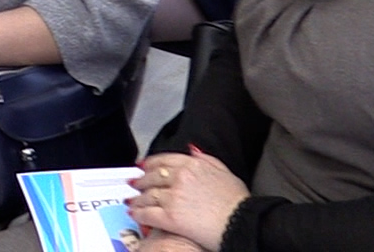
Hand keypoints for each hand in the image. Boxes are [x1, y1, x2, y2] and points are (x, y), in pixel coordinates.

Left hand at [128, 148, 249, 250]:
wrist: (242, 224)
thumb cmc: (238, 202)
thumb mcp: (225, 173)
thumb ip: (206, 159)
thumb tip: (192, 149)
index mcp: (192, 165)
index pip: (163, 160)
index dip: (150, 164)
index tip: (144, 166)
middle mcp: (179, 177)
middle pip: (152, 176)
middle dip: (140, 181)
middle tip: (134, 184)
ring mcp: (172, 197)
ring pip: (146, 194)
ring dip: (136, 198)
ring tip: (131, 201)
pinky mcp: (169, 217)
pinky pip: (147, 213)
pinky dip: (138, 213)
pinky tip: (134, 214)